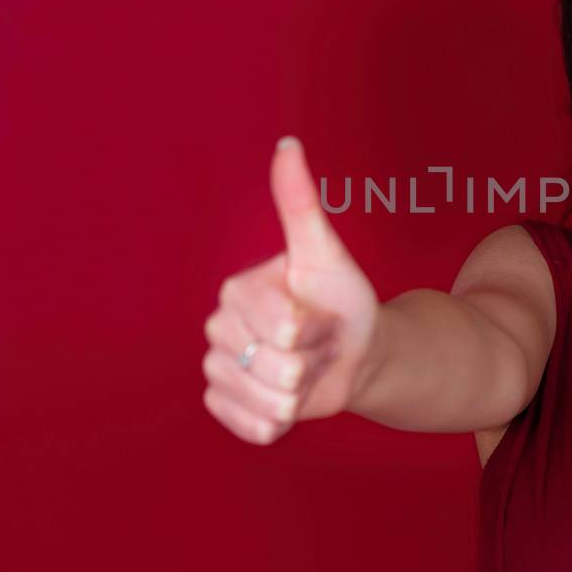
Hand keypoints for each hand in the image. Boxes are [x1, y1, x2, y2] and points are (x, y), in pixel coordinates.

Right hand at [201, 136, 380, 444]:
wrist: (353, 352)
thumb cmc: (342, 299)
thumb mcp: (325, 252)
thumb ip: (300, 203)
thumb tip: (287, 145)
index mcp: (237, 291)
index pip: (282, 326)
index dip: (314, 329)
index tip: (319, 316)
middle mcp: (219, 330)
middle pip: (278, 367)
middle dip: (313, 361)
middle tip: (317, 343)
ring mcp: (218, 371)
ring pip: (271, 401)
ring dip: (304, 393)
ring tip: (309, 369)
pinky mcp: (225, 407)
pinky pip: (254, 427)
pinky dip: (283, 421)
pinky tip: (291, 401)